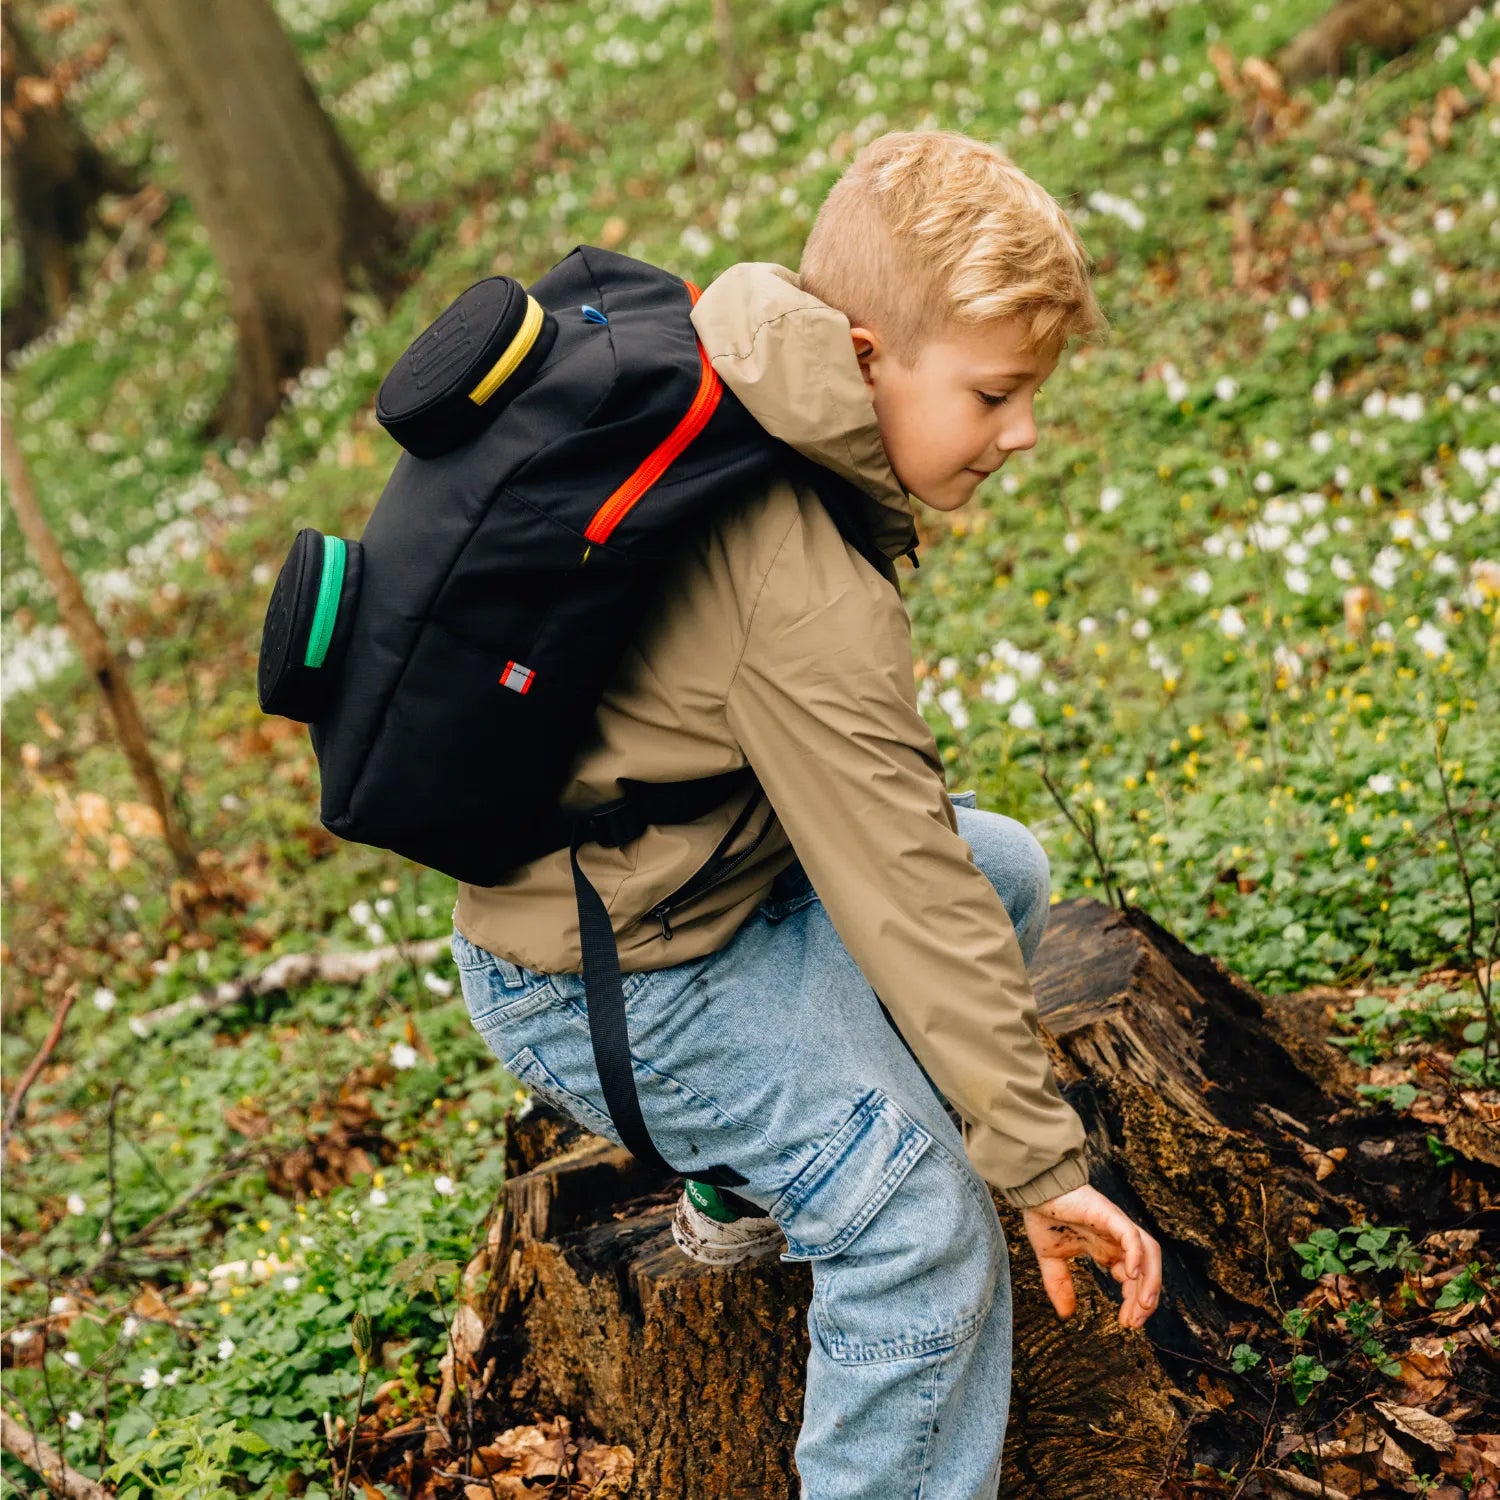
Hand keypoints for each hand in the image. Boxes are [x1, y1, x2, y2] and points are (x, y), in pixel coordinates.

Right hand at [1020, 1184, 1161, 1329]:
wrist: (1033, 1188)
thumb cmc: (1043, 1215)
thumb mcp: (1051, 1258)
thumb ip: (1060, 1284)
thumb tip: (1066, 1314)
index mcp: (1107, 1249)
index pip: (1133, 1279)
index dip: (1134, 1302)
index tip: (1127, 1323)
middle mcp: (1117, 1239)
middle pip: (1147, 1271)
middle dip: (1145, 1299)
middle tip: (1134, 1323)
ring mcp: (1116, 1226)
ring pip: (1149, 1253)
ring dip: (1151, 1280)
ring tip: (1143, 1305)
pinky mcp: (1110, 1215)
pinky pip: (1132, 1235)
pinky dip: (1136, 1255)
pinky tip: (1131, 1274)